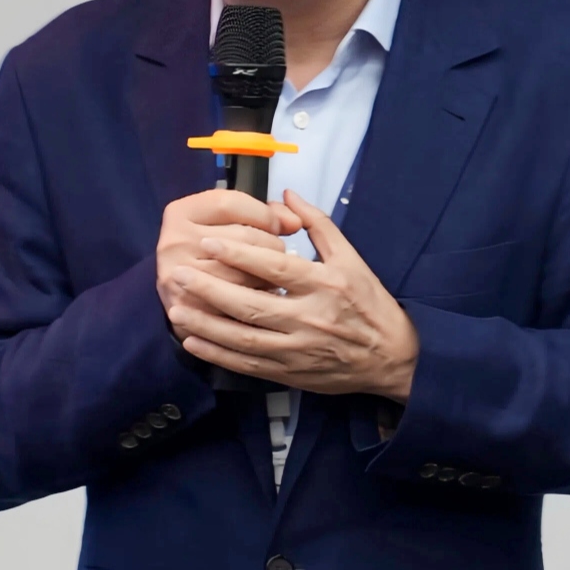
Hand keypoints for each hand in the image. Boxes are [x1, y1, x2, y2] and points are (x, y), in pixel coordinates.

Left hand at [155, 189, 420, 399]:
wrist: (391, 358)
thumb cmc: (370, 304)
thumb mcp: (352, 259)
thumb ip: (318, 225)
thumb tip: (287, 195)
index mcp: (326, 285)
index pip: (276, 268)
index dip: (240, 254)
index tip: (209, 242)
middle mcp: (310, 319)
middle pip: (253, 305)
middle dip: (212, 290)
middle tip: (181, 274)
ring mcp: (298, 350)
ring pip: (244, 339)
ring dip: (207, 325)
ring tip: (177, 308)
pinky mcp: (290, 373)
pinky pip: (247, 365)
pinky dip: (218, 356)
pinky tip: (194, 342)